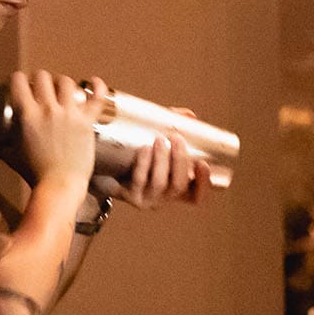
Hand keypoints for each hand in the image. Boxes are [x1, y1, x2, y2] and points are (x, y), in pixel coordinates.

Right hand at [8, 70, 104, 192]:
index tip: (22, 83)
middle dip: (40, 79)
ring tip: (62, 89)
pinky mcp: (87, 121)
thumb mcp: (11, 158)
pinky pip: (97, 97)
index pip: (19, 82)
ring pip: (67, 82)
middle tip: (42, 87)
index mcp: (27, 114)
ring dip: (62, 82)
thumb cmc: (35, 174)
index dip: (19, 78)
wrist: (60, 185)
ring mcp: (70, 113)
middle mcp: (48, 109)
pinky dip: (97, 87)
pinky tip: (93, 82)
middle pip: (43, 77)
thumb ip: (0, 147)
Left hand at [91, 107, 211, 208]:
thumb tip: (189, 115)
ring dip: (162, 160)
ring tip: (159, 140)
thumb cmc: (141, 157)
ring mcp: (148, 199)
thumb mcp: (160, 145)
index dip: (204, 183)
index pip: (197, 196)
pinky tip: (144, 149)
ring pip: (160, 183)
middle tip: (177, 138)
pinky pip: (139, 180)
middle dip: (180, 160)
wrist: (109, 171)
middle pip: (179, 185)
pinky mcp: (130, 196)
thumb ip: (175, 129)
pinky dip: (144, 163)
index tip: (203, 163)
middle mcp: (165, 198)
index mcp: (177, 191)